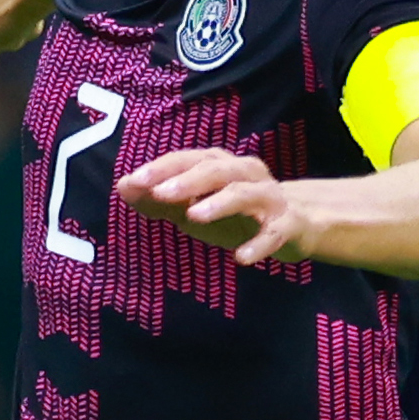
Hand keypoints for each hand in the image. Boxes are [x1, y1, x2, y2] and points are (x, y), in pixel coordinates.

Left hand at [119, 147, 319, 264]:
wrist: (296, 224)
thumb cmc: (235, 213)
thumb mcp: (194, 206)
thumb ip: (159, 200)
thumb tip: (122, 187)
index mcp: (220, 165)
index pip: (188, 160)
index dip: (161, 169)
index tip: (134, 182)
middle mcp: (245, 174)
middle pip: (216, 169)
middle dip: (187, 180)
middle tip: (160, 193)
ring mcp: (269, 197)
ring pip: (244, 193)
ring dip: (219, 203)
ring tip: (193, 216)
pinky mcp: (288, 224)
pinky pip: (274, 232)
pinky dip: (258, 244)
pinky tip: (241, 259)